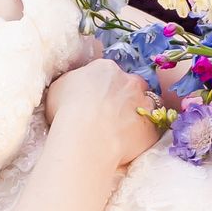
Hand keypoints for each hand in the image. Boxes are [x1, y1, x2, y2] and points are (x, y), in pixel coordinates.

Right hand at [45, 58, 164, 173]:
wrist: (86, 138)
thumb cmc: (67, 111)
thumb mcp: (58, 88)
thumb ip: (72, 83)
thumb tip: (76, 86)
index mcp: (105, 69)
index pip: (108, 73)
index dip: (102, 88)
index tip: (95, 101)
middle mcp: (129, 81)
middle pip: (130, 85)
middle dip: (123, 97)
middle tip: (109, 115)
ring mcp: (144, 103)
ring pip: (146, 104)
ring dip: (137, 113)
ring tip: (122, 130)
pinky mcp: (153, 127)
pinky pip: (152, 127)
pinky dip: (143, 132)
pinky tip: (130, 142)